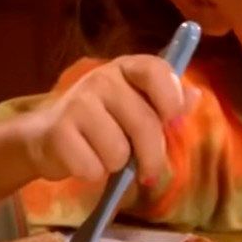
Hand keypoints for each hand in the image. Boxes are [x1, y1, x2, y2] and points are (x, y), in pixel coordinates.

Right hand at [18, 56, 200, 184]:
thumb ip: (166, 103)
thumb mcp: (136, 107)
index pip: (156, 70)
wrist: (46, 136)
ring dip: (115, 165)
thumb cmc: (102, 122)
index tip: (172, 120)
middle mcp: (102, 78)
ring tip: (102, 153)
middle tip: (148, 171)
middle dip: (151, 157)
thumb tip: (195, 96)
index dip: (171, 96)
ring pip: (119, 153)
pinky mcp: (58, 132)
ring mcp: (77, 103)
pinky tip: (83, 160)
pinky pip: (93, 168)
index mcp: (126, 68)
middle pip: (145, 124)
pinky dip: (92, 174)